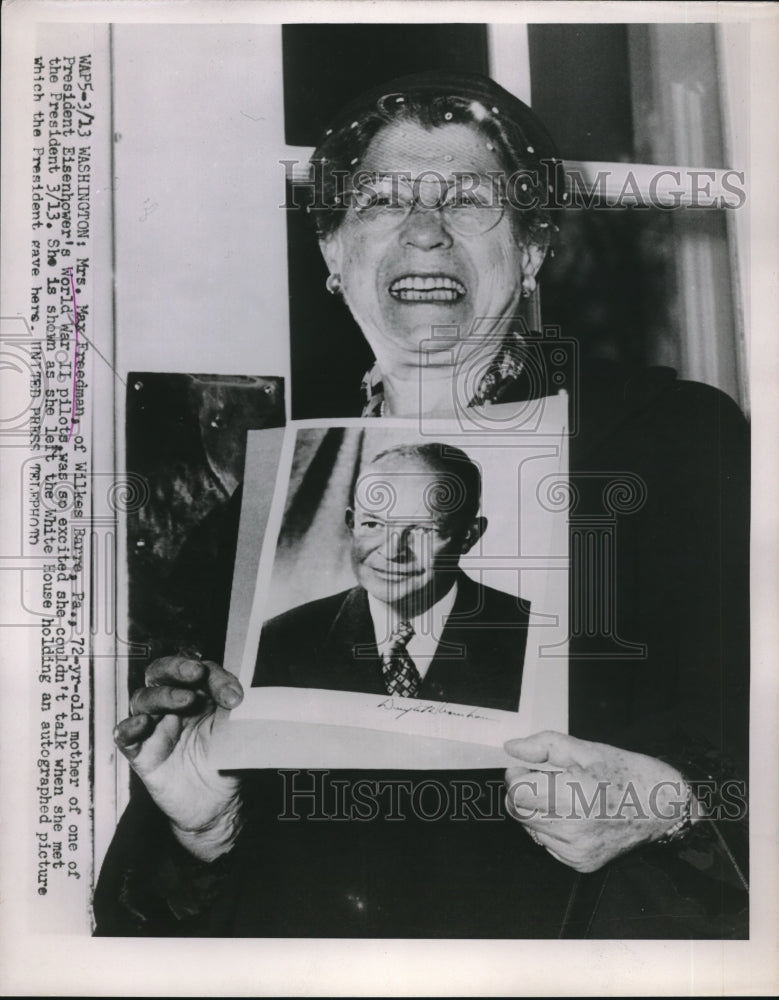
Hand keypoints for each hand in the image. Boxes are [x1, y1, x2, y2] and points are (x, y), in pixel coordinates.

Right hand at [114, 656, 243, 860]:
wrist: (218, 805)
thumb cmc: (227, 762)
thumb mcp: (239, 732)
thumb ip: (239, 713)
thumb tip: (242, 699)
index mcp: (198, 694)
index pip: (199, 671)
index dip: (214, 677)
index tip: (234, 696)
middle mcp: (173, 706)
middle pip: (161, 673)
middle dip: (176, 667)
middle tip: (195, 673)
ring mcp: (156, 728)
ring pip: (143, 699)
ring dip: (162, 695)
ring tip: (184, 701)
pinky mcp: (142, 754)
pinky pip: (125, 737)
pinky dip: (129, 727)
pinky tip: (142, 724)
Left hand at [504, 731, 689, 872]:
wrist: (662, 808)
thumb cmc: (627, 774)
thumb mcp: (585, 749)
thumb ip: (543, 746)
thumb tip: (512, 748)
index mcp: (574, 796)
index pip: (518, 793)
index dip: (515, 777)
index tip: (524, 768)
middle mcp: (574, 829)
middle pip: (520, 811)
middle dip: (524, 793)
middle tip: (545, 779)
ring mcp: (577, 850)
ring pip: (531, 828)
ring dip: (538, 811)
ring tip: (566, 797)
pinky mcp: (581, 863)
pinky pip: (548, 844)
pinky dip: (552, 828)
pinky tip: (574, 815)